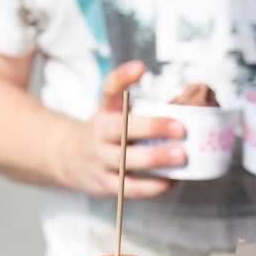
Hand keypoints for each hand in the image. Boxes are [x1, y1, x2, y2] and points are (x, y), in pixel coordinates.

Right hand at [57, 60, 186, 197]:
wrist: (69, 158)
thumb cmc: (105, 133)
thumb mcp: (112, 111)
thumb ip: (138, 105)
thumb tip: (186, 100)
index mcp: (105, 110)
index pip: (109, 89)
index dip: (123, 77)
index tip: (140, 68)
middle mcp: (99, 132)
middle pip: (121, 127)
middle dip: (152, 127)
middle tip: (181, 128)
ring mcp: (99, 159)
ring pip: (126, 160)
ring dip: (156, 158)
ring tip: (182, 156)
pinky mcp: (105, 184)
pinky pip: (130, 187)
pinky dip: (153, 186)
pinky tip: (171, 181)